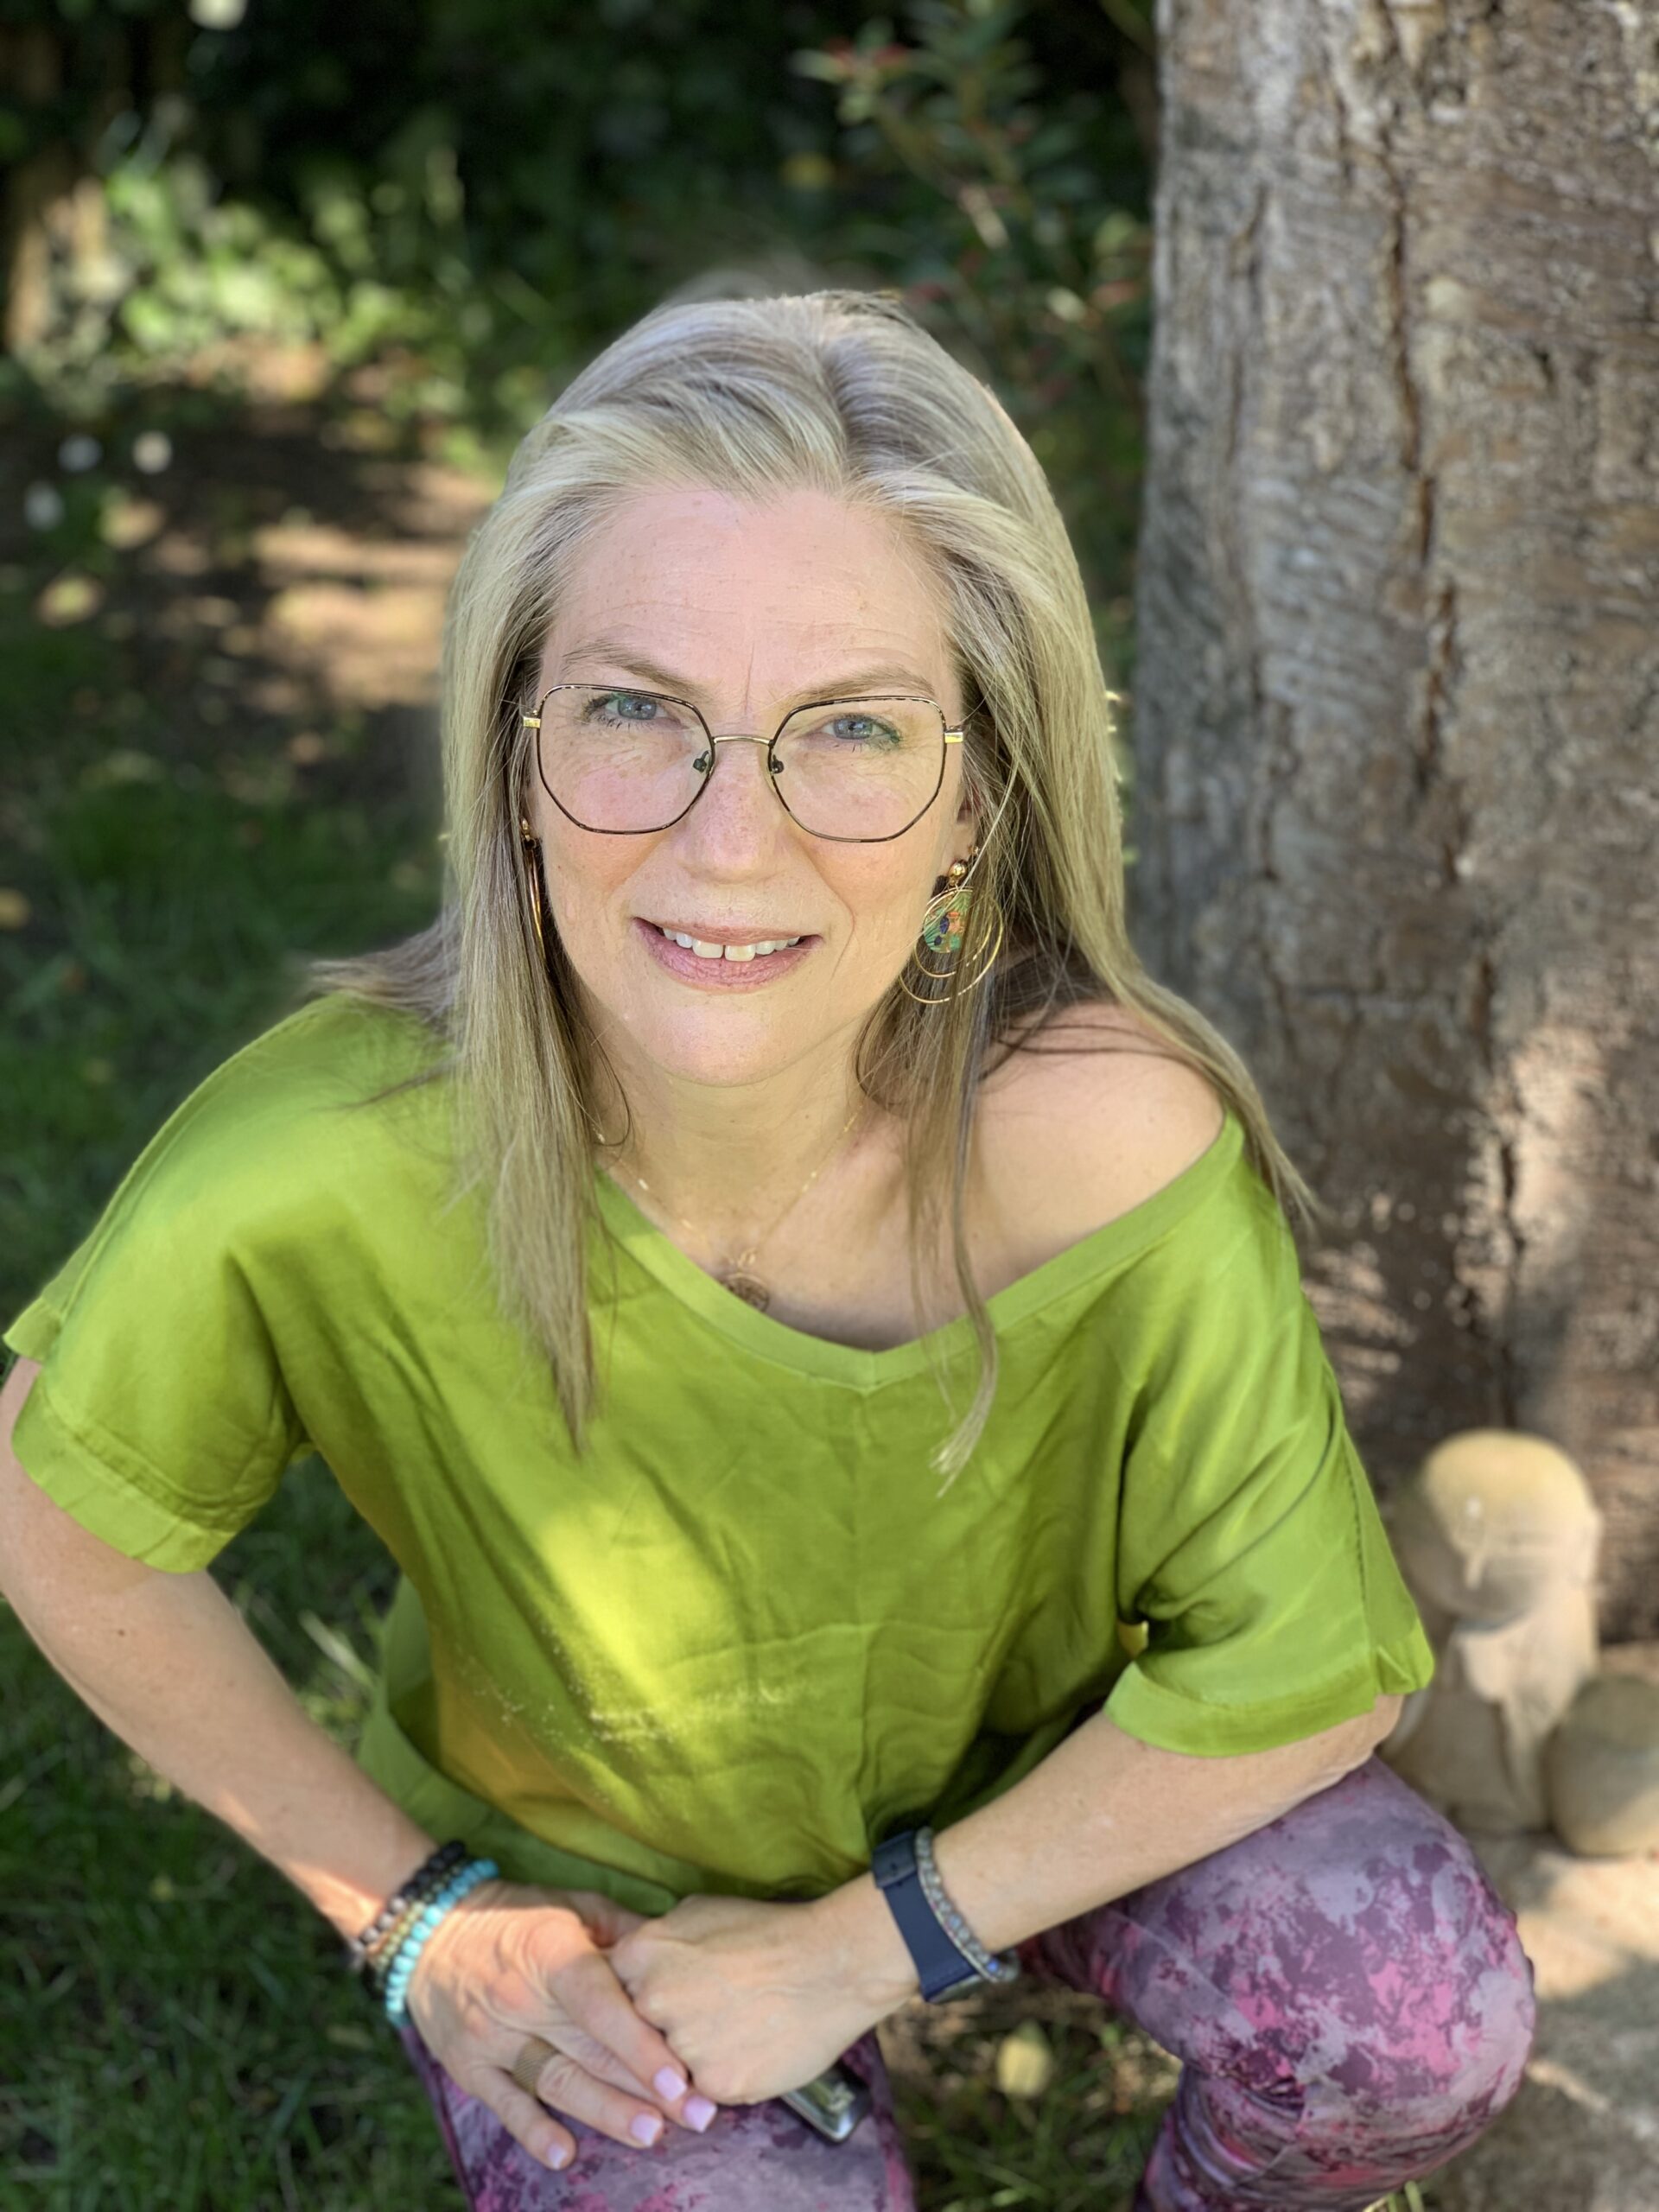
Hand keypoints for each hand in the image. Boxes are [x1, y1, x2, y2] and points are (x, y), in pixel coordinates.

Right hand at [402, 1880, 722, 2174]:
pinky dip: (533, 2131)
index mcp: (552, 1953)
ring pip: (556, 2081)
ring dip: (605, 2113)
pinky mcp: (469, 2065)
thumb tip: (677, 1956)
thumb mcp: (573, 1905)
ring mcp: (492, 2035)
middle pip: (590, 2051)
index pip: (601, 2007)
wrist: (430, 1929)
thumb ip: (624, 1933)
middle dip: (647, 2089)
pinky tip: (565, 2153)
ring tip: (650, 2134)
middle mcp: (522, 1998)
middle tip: (697, 2117)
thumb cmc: (520, 1917)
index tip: (682, 2079)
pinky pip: (504, 2104)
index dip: (641, 2045)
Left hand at [605, 1890, 900, 2106]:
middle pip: (637, 2034)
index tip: (663, 2002)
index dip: (639, 2000)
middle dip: (663, 2032)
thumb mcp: (698, 1912)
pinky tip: (751, 2049)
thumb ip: (656, 1943)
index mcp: (641, 1954)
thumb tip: (634, 1967)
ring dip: (693, 2059)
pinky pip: (705, 2091)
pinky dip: (725, 2077)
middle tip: (706, 2017)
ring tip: (734, 2030)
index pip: (611, 1993)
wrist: (833, 1964)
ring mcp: (680, 2046)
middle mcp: (651, 2001)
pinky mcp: (715, 2084)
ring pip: (670, 2069)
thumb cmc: (769, 1932)